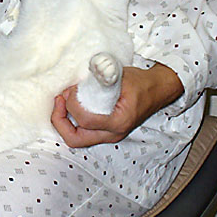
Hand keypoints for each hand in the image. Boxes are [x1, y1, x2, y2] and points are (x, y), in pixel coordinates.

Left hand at [51, 64, 183, 147]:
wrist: (157, 89)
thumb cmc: (141, 82)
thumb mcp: (120, 76)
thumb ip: (100, 78)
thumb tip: (79, 82)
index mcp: (118, 121)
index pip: (85, 120)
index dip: (71, 105)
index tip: (70, 91)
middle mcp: (113, 133)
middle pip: (75, 139)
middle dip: (60, 121)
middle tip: (59, 100)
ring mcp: (109, 135)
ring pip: (77, 138)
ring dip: (64, 121)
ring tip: (63, 101)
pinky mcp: (106, 131)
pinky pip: (82, 132)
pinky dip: (71, 120)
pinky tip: (71, 104)